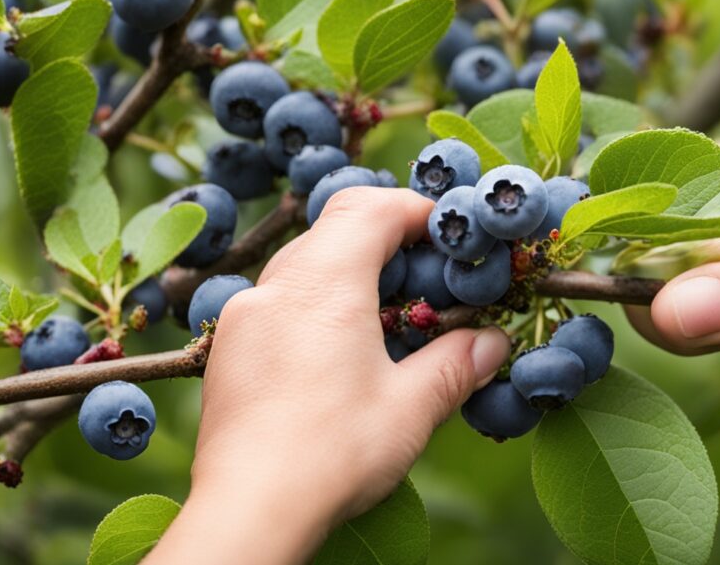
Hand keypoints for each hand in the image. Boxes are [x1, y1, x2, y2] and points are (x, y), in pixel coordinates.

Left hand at [146, 188, 510, 563]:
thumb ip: (457, 364)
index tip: (447, 234)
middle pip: (332, 228)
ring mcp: (242, 317)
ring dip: (346, 273)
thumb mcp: (411, 408)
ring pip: (301, 266)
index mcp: (325, 285)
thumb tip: (492, 344)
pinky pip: (275, 302)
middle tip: (425, 275)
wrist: (248, 510)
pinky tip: (335, 352)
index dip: (415, 211)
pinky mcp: (227, 351)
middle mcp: (275, 288)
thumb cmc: (331, 455)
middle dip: (384, 239)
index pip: (370, 209)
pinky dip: (313, 305)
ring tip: (384, 318)